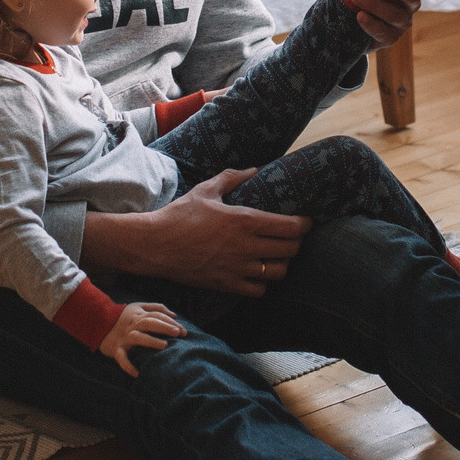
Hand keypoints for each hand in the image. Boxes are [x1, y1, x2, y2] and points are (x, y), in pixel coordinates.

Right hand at [83, 168, 308, 292]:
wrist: (154, 245)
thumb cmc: (179, 215)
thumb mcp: (206, 190)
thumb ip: (232, 177)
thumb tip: (253, 169)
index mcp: (244, 221)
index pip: (291, 227)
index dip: (304, 225)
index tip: (304, 222)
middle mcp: (245, 246)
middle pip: (290, 250)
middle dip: (296, 243)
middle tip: (292, 238)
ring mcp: (237, 268)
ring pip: (278, 272)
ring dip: (282, 264)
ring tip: (276, 257)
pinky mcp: (226, 284)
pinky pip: (259, 290)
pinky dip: (262, 283)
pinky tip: (256, 274)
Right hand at [100, 301, 184, 376]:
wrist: (97, 323)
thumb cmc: (122, 317)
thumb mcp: (137, 306)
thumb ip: (155, 308)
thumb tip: (174, 314)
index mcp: (139, 315)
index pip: (157, 316)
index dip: (170, 321)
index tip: (183, 330)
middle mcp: (132, 325)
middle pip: (150, 323)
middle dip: (164, 327)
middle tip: (178, 332)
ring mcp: (124, 337)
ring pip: (138, 337)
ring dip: (150, 341)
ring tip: (164, 346)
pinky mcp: (116, 348)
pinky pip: (122, 358)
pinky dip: (128, 366)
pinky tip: (137, 373)